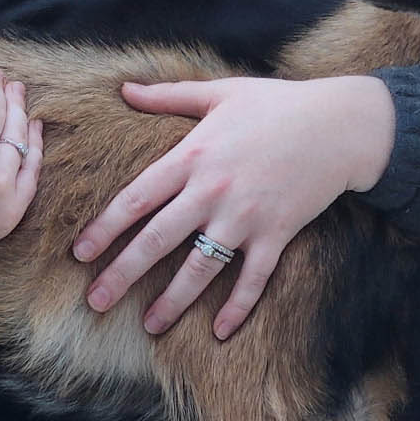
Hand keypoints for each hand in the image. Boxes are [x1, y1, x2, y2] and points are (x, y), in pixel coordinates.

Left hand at [72, 74, 395, 339]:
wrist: (339, 123)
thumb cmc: (276, 104)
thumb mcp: (219, 91)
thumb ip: (167, 96)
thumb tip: (124, 88)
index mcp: (192, 155)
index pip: (136, 198)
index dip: (105, 228)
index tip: (80, 254)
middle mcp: (212, 191)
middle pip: (157, 240)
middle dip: (123, 274)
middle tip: (95, 302)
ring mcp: (245, 217)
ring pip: (200, 268)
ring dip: (173, 301)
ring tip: (149, 326)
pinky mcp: (277, 234)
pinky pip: (253, 279)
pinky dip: (237, 308)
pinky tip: (219, 332)